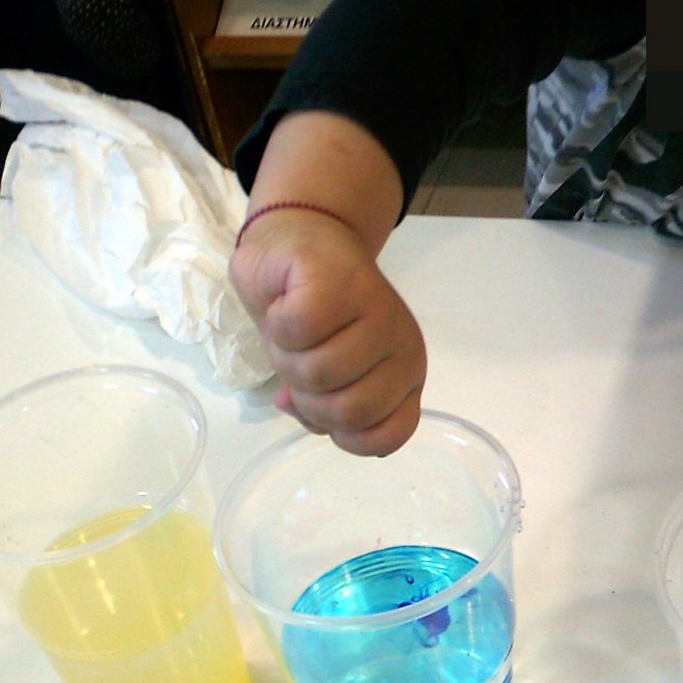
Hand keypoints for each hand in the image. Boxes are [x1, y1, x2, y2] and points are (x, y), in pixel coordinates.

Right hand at [230, 206, 426, 456]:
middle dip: (307, 395)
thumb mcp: (320, 377)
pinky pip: (299, 330)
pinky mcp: (343, 280)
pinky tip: (283, 303)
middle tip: (300, 358)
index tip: (320, 402)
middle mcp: (401, 346)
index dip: (339, 433)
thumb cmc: (315, 317)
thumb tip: (291, 406)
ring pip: (318, 372)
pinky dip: (277, 322)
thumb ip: (316, 410)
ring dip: (287, 355)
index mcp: (405, 376)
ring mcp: (378, 311)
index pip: (385, 437)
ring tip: (290, 328)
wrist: (299, 245)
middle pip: (347, 411)